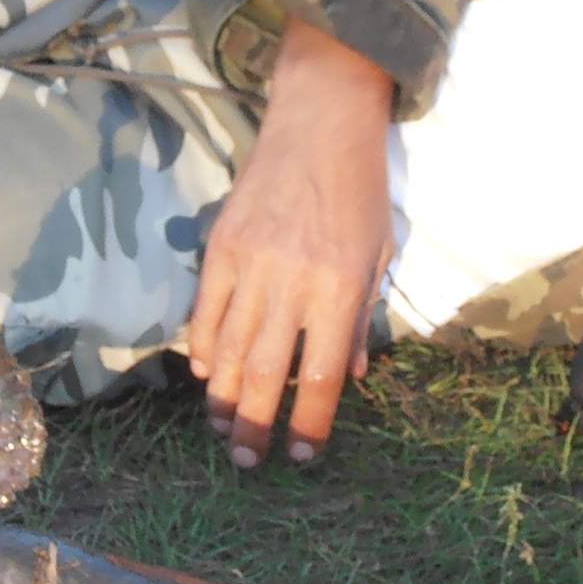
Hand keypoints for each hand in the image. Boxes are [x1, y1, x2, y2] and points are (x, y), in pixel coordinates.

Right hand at [186, 17, 395, 467]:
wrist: (320, 122)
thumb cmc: (360, 190)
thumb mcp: (378, 254)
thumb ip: (361, 318)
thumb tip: (352, 377)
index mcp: (340, 286)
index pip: (323, 372)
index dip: (312, 421)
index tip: (302, 455)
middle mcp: (292, 281)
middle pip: (268, 371)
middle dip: (257, 424)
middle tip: (247, 461)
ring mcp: (251, 263)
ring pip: (230, 348)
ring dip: (225, 396)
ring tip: (223, 431)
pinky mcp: (221, 245)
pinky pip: (205, 310)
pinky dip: (204, 346)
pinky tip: (207, 373)